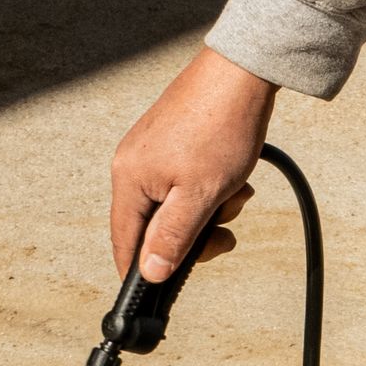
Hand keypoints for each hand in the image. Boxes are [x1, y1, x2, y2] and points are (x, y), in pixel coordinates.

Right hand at [110, 48, 277, 284]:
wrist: (241, 72)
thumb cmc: (220, 128)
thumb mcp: (200, 195)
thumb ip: (172, 238)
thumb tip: (150, 273)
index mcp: (129, 180)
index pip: (125, 244)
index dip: (143, 273)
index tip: (162, 292)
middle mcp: (131, 166)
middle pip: (152, 228)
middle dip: (192, 237)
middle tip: (224, 233)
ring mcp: (150, 153)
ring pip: (174, 207)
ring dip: (209, 213)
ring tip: (236, 195)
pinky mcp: (169, 143)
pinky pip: (184, 185)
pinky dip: (209, 191)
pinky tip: (233, 180)